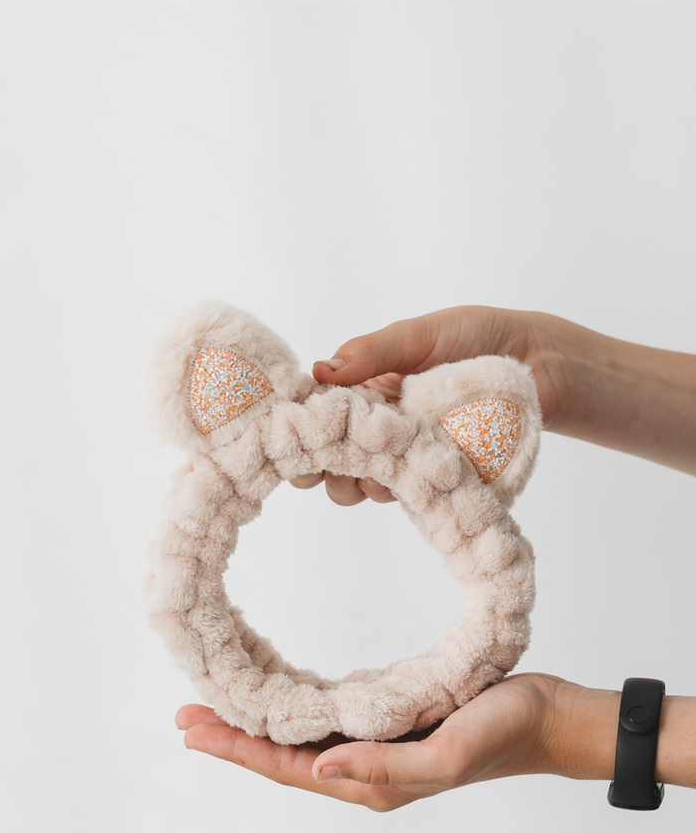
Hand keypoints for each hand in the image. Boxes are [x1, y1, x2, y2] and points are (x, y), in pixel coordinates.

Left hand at [177, 674, 600, 811]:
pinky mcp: (391, 722)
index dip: (237, 749)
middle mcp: (366, 769)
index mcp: (373, 781)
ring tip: (217, 707)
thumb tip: (318, 766)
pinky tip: (279, 698)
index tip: (192, 728)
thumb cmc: (502, 733)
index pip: (288, 769)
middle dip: (233, 737)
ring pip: (301, 740)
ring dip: (257, 726)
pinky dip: (295, 711)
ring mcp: (378, 747)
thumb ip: (384, 766)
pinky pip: (329, 721)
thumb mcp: (446, 753)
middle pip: (283, 757)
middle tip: (185, 715)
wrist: (544, 718)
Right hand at [290, 306, 562, 504]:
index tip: (290, 440)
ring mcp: (410, 455)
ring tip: (373, 477)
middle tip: (323, 470)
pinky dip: (401, 494)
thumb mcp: (419, 335)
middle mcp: (382, 425)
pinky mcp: (440, 478)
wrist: (541, 362)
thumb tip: (320, 369)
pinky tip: (408, 483)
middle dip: (322, 469)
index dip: (300, 429)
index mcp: (366, 388)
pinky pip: (410, 497)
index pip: (318, 412)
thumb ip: (372, 352)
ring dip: (359, 486)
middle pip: (333, 458)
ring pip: (365, 485)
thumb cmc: (477, 337)